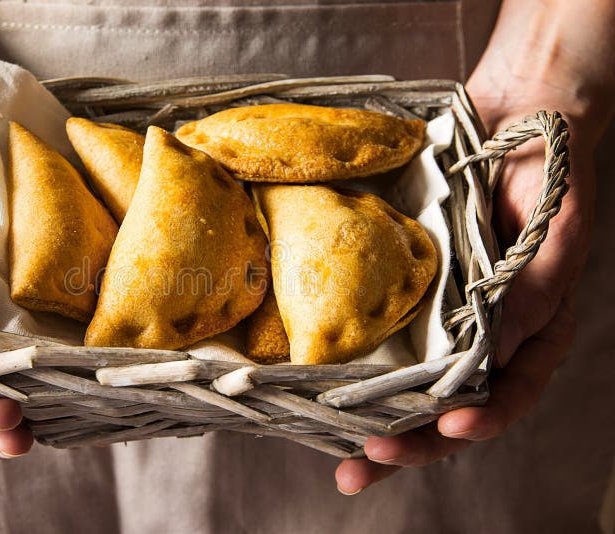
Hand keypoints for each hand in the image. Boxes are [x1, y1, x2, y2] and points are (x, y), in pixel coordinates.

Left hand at [334, 80, 599, 493]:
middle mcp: (478, 331)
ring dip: (372, 418)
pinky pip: (380, 327)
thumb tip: (498, 355)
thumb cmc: (550, 174)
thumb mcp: (556, 234)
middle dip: (409, 442)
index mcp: (527, 331)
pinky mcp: (404, 284)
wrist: (515, 113)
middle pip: (445, 405)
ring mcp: (437, 311)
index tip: (448, 427)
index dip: (480, 419)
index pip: (507, 395)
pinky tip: (322, 383)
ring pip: (406, 379)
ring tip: (338, 451)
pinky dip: (356, 359)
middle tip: (363, 467)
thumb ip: (535, 294)